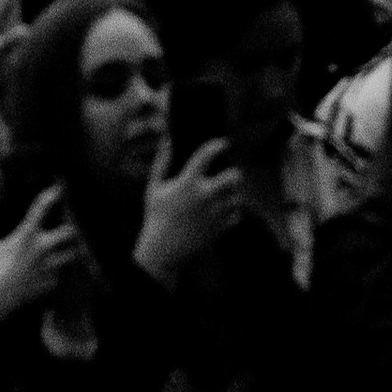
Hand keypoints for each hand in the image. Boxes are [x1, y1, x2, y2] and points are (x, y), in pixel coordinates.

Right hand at [0, 183, 81, 321]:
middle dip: (72, 231)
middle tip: (71, 231)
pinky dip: (59, 274)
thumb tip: (17, 238)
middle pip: (70, 232)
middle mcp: (42, 247)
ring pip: (71, 255)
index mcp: (27, 234)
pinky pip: (62, 274)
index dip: (52, 195)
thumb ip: (13, 239)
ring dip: (69, 253)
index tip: (59, 189)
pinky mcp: (53, 281)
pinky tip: (52, 275)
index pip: (42, 208)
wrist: (1, 296)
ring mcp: (50, 265)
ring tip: (67, 252)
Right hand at [134, 135, 249, 283]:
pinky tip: (224, 209)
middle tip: (229, 173)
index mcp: (188, 183)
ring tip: (227, 192)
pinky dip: (233, 212)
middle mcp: (205, 196)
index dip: (218, 145)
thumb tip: (167, 139)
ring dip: (233, 193)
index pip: (208, 155)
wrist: (163, 251)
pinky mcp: (219, 229)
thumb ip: (161, 162)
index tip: (224, 143)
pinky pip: (236, 216)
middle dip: (233, 173)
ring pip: (237, 197)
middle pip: (233, 177)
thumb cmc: (156, 217)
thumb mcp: (154, 187)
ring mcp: (214, 214)